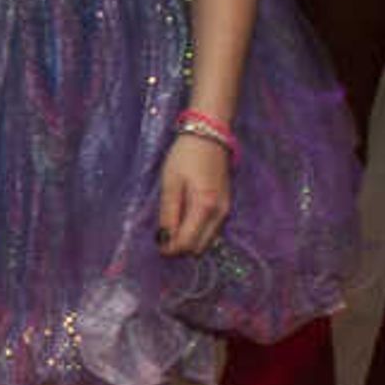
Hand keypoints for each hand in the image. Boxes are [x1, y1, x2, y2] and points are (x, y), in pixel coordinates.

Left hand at [156, 132, 232, 256]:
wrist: (210, 135)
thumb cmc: (186, 156)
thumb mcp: (170, 183)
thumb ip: (168, 214)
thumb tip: (164, 240)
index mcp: (204, 207)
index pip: (187, 243)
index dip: (170, 249)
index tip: (157, 244)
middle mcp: (220, 214)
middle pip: (199, 248)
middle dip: (180, 247)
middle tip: (164, 235)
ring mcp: (226, 211)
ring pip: (206, 241)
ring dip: (189, 240)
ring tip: (173, 225)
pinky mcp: (227, 207)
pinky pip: (211, 230)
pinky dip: (198, 231)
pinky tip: (185, 218)